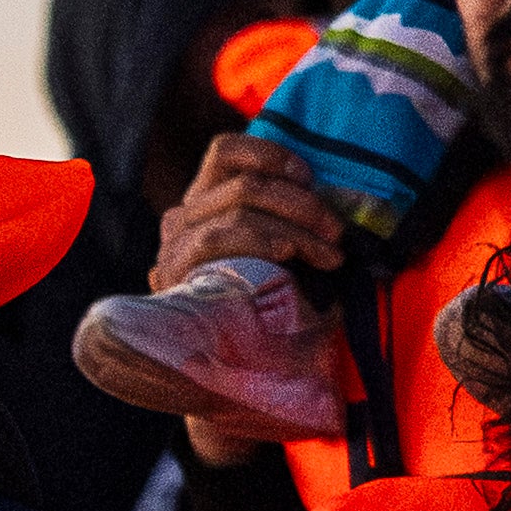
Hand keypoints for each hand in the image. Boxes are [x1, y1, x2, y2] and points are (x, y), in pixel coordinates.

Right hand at [152, 132, 346, 291]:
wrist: (227, 357)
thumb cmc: (261, 300)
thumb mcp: (274, 247)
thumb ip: (284, 216)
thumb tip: (329, 197)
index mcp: (206, 200)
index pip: (225, 152)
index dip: (269, 155)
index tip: (307, 176)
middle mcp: (184, 214)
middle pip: (245, 185)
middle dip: (302, 205)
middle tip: (336, 231)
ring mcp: (175, 241)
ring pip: (240, 210)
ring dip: (295, 230)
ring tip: (328, 256)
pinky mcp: (175, 267)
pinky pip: (218, 238)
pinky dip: (260, 242)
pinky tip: (288, 257)